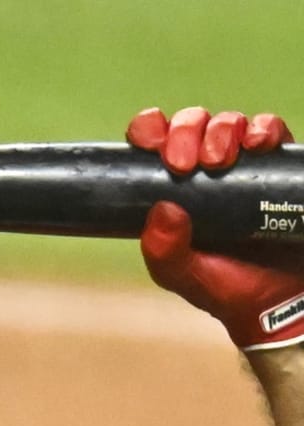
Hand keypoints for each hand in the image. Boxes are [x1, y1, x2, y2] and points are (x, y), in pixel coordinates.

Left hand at [126, 106, 303, 350]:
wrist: (277, 300)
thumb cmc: (224, 286)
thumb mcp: (182, 276)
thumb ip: (163, 252)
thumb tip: (162, 209)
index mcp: (173, 189)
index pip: (153, 143)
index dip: (149, 131)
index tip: (153, 145)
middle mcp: (206, 170)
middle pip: (191, 124)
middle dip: (186, 131)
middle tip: (187, 164)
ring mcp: (244, 166)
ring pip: (229, 122)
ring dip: (222, 129)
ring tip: (220, 161)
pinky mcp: (278, 167)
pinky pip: (272, 130)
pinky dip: (264, 128)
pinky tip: (258, 143)